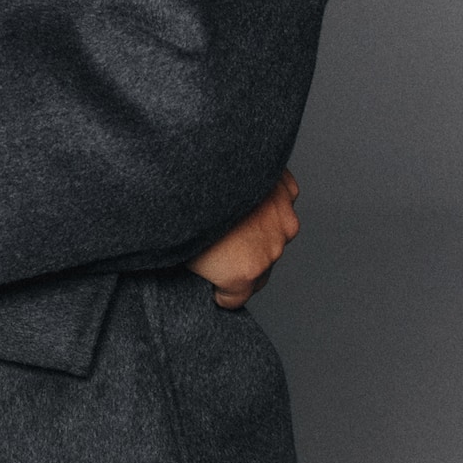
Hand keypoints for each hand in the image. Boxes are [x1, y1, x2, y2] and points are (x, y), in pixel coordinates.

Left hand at [187, 170, 299, 309]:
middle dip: (240, 261)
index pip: (234, 299)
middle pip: (259, 270)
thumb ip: (197, 270)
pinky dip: (267, 201)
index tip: (208, 279)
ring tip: (228, 214)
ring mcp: (282, 220)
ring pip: (274, 236)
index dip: (217, 289)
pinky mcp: (286, 192)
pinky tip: (244, 192)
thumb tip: (195, 270)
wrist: (192, 163)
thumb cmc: (176, 208)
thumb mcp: (175, 250)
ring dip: (257, 230)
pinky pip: (281, 204)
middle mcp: (269, 251)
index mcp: (243, 273)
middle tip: (216, 242)